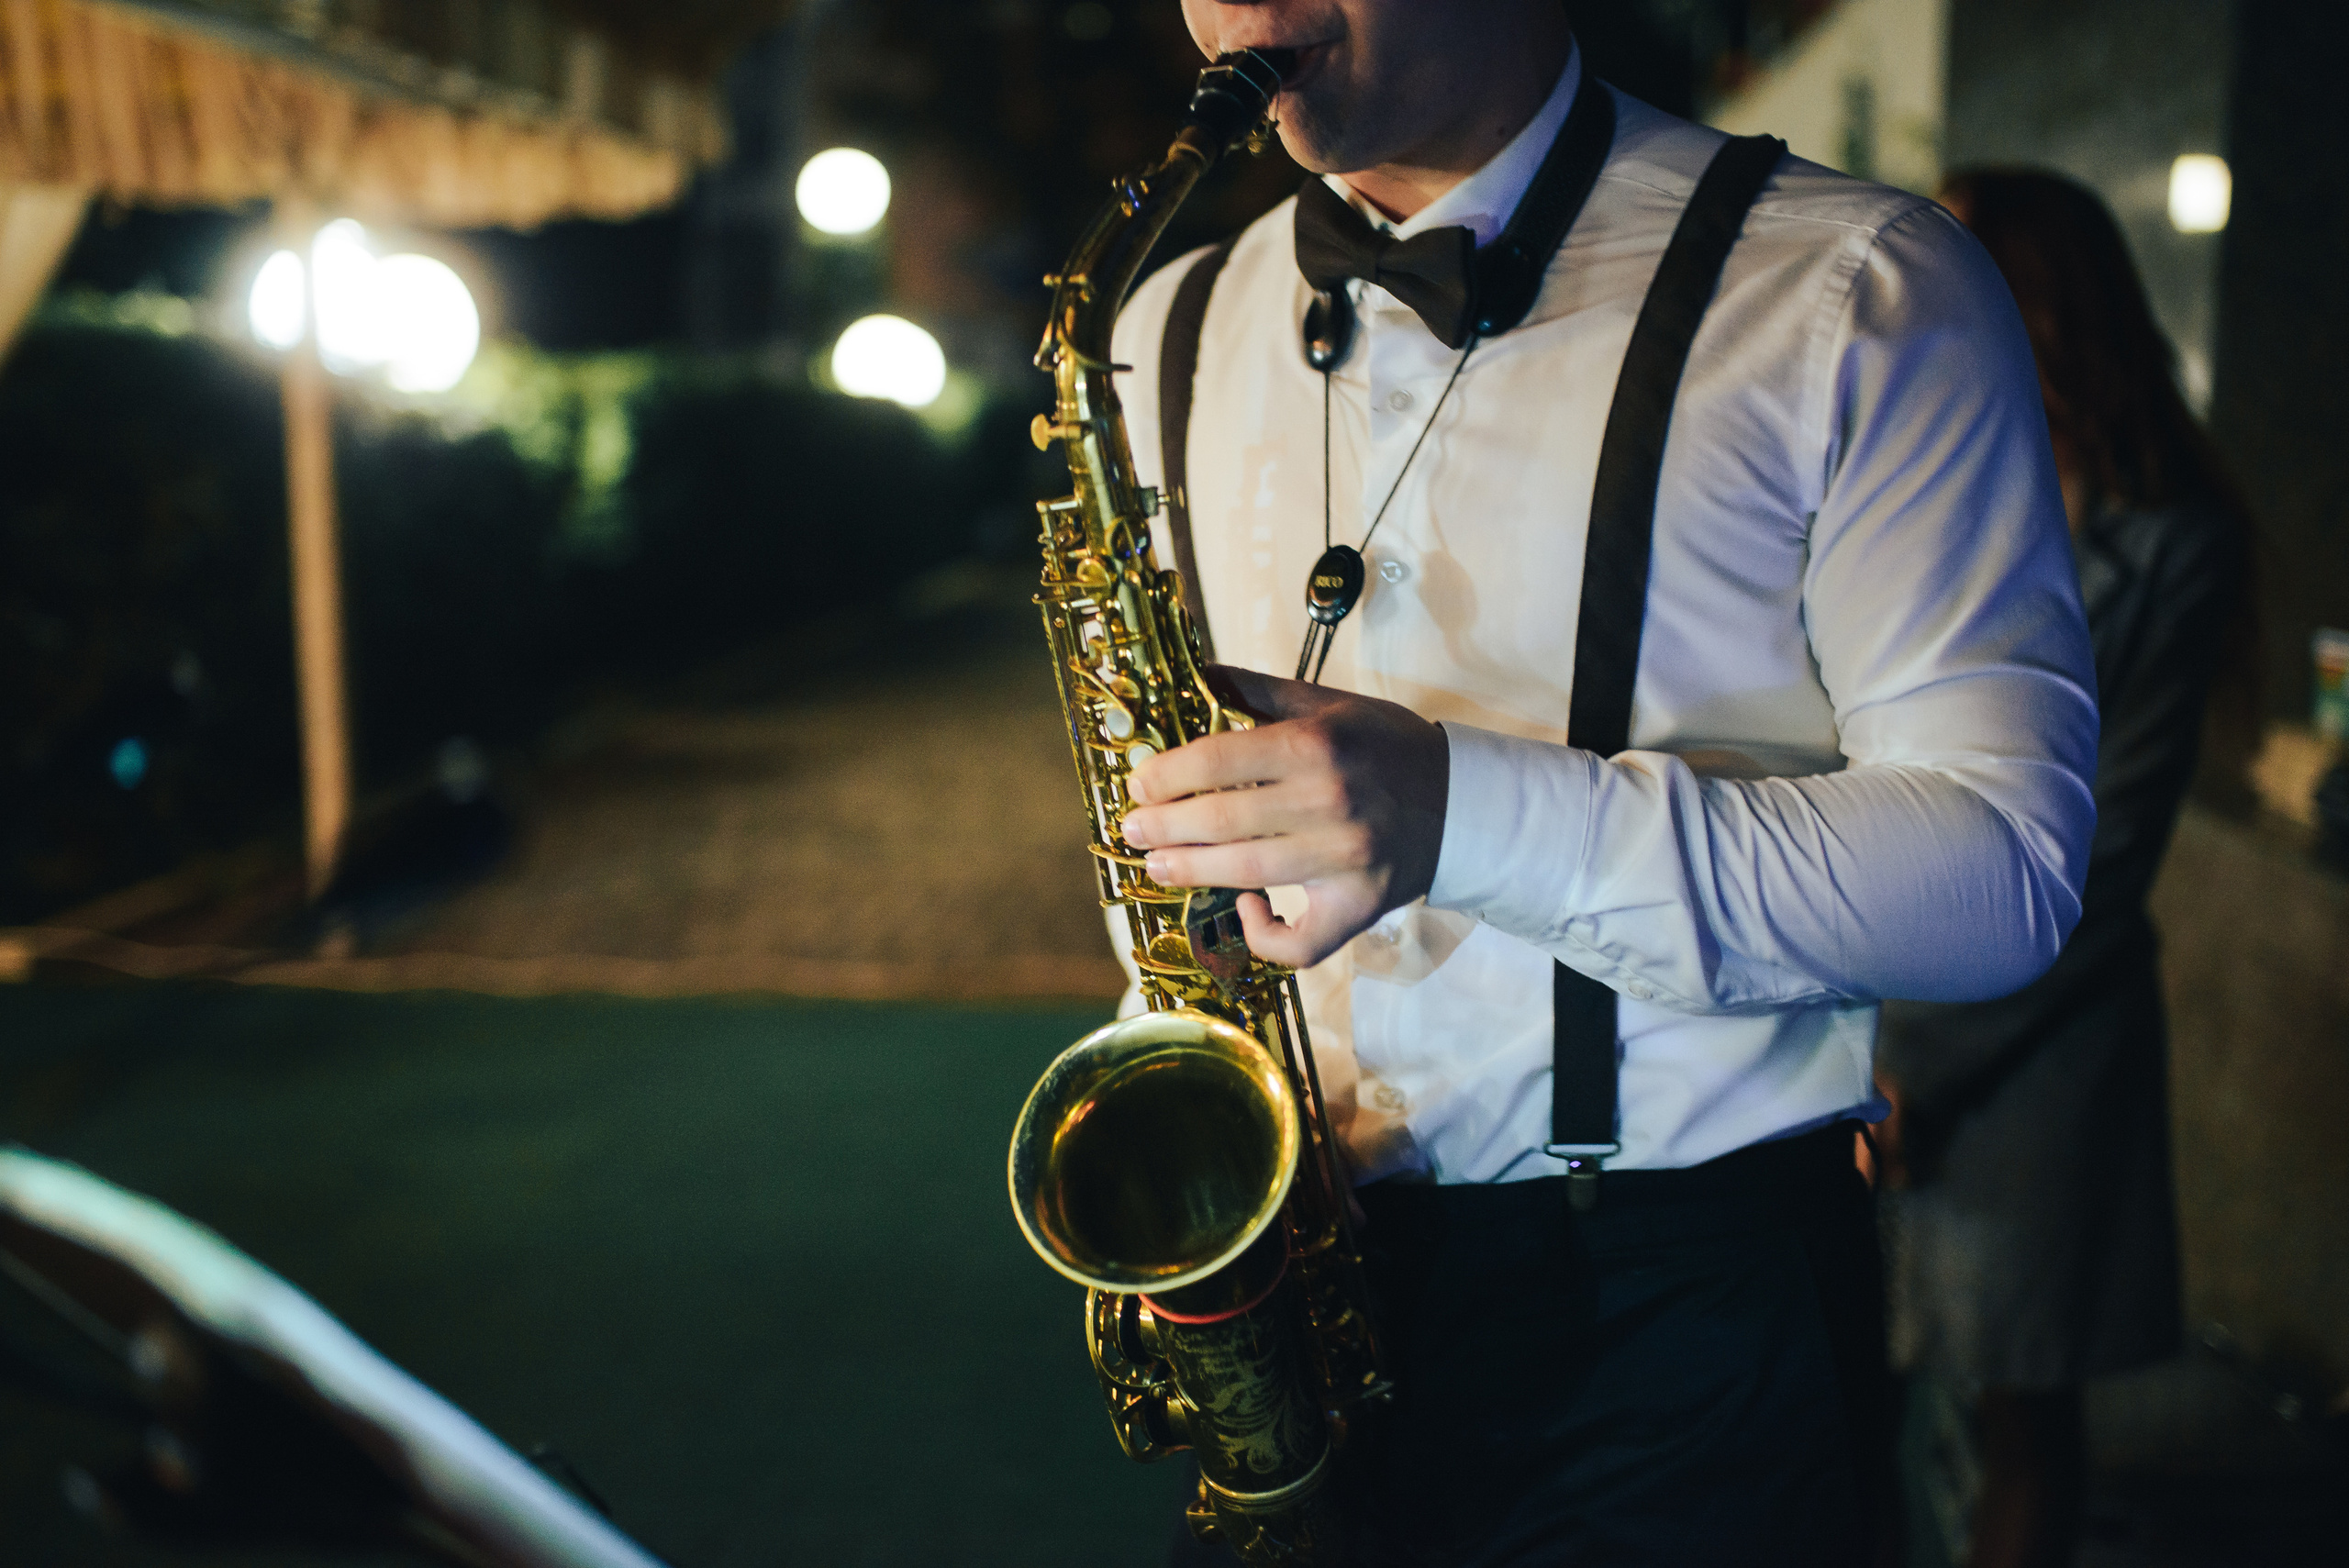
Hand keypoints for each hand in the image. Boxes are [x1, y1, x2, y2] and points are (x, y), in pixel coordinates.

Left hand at [1120, 667, 1448, 968]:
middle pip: (1220, 822)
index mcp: (1315, 745)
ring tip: (1157, 865)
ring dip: (1189, 873)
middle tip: (1132, 829)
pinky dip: (1262, 934)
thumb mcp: (1326, 703)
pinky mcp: (1359, 906)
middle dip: (1162, 828)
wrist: (1460, 799)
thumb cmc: (1383, 745)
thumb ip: (1256, 690)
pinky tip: (1241, 909)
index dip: (1165, 775)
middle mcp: (1329, 802)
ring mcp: (1345, 862)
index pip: (1216, 761)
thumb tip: (1193, 673)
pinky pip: (1301, 941)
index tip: (1138, 783)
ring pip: (1246, 876)